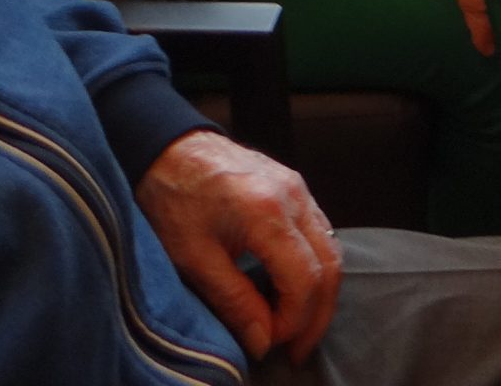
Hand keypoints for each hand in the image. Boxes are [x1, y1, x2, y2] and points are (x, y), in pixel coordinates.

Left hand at [134, 130, 339, 364]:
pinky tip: (292, 288)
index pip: (304, 280)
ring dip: (319, 292)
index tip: (268, 341)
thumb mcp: (194, 257)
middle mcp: (293, 196)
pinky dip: (315, 266)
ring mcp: (299, 187)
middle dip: (316, 316)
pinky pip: (320, 231)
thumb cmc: (174, 199)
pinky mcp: (295, 186)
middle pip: (329, 266)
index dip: (293, 321)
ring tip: (296, 326)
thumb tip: (262, 341)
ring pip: (331, 248)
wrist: (170, 149)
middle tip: (296, 350)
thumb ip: (233, 301)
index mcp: (267, 212)